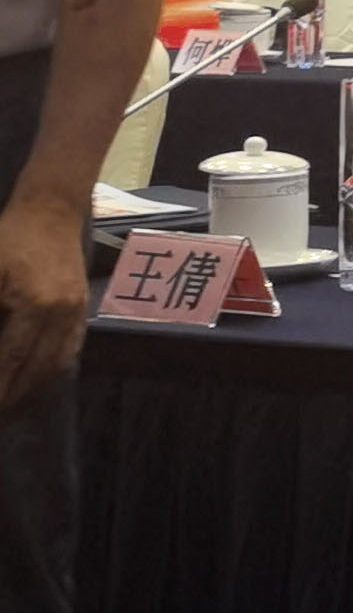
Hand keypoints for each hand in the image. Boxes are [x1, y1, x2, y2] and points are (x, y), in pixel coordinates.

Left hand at [0, 194, 88, 413]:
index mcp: (34, 306)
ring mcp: (75, 311)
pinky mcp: (82, 306)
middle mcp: (60, 314)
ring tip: (13, 406)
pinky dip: (54, 370)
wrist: (52, 207)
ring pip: (57, 363)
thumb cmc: (10, 238)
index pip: (12, 361)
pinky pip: (71, 348)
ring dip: (35, 389)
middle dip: (14, 397)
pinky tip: (40, 379)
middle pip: (37, 370)